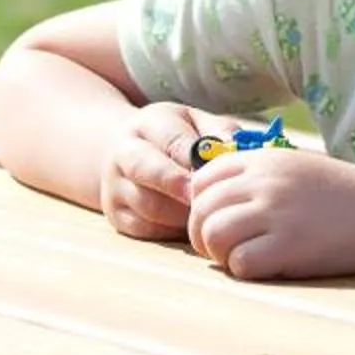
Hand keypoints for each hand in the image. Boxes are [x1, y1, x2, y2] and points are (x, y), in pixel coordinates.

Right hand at [99, 103, 234, 241]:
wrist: (129, 154)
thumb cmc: (177, 139)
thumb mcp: (196, 124)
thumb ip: (220, 132)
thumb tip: (239, 150)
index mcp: (147, 124)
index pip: (172, 139)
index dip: (196, 159)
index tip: (218, 174)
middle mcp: (124, 152)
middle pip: (147, 170)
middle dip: (179, 186)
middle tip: (206, 199)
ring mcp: (116, 185)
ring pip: (147, 205)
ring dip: (180, 215)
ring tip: (207, 216)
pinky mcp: (116, 214)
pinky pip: (144, 229)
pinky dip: (169, 231)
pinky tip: (189, 227)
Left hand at [188, 147, 354, 279]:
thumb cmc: (337, 196)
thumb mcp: (293, 167)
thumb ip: (253, 175)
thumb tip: (207, 196)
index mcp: (262, 159)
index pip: (202, 180)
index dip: (202, 206)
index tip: (219, 221)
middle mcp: (263, 182)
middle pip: (201, 210)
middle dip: (204, 235)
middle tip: (224, 249)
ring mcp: (275, 213)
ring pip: (213, 235)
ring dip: (221, 254)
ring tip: (242, 258)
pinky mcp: (288, 246)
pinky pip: (239, 263)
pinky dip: (244, 270)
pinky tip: (265, 267)